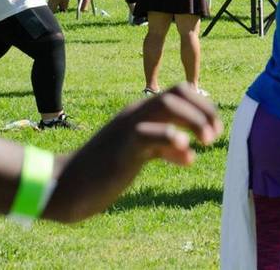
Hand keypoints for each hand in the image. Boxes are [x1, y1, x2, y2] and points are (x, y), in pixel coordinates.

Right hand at [46, 84, 221, 222]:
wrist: (64, 187)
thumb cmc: (101, 171)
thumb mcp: (138, 155)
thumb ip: (163, 150)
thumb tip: (190, 155)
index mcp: (140, 114)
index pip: (178, 92)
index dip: (202, 106)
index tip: (215, 127)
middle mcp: (135, 115)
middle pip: (177, 94)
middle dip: (204, 110)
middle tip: (214, 135)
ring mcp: (127, 129)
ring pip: (167, 106)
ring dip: (194, 121)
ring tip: (206, 141)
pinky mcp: (121, 149)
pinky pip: (149, 135)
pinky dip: (171, 139)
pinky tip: (187, 155)